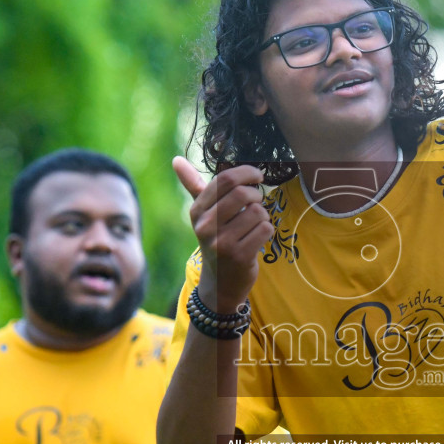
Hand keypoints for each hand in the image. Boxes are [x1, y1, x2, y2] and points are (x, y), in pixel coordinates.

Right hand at [174, 157, 270, 311]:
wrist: (220, 283)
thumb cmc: (215, 239)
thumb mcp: (202, 214)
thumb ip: (193, 186)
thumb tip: (176, 160)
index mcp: (197, 212)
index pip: (224, 180)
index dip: (246, 173)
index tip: (256, 176)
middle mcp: (206, 227)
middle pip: (242, 193)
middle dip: (256, 195)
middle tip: (256, 202)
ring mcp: (222, 243)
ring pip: (257, 212)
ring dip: (262, 215)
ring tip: (253, 225)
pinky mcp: (240, 256)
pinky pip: (265, 229)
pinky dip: (266, 230)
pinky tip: (256, 239)